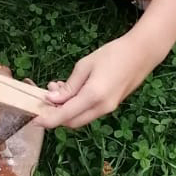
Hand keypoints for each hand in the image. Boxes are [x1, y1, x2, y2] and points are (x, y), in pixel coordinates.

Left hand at [39, 35, 153, 129]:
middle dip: (55, 114)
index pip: (64, 116)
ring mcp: (108, 108)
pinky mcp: (112, 105)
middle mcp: (101, 107)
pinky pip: (89, 112)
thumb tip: (52, 99)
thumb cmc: (113, 54)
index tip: (34, 119)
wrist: (141, 53)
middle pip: (71, 122)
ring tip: (58, 87)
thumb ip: (68, 86)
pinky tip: (72, 90)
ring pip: (80, 118)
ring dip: (66, 109)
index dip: (47, 120)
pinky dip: (77, 107)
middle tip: (45, 96)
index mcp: (93, 96)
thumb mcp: (85, 65)